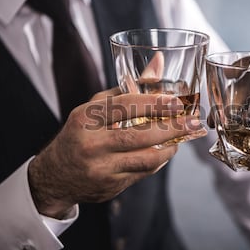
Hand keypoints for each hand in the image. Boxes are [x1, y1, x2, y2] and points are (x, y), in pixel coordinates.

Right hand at [28, 88, 202, 218]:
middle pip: (140, 136)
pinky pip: (143, 173)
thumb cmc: (80, 134)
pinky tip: (165, 150)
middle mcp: (92, 144)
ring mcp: (101, 168)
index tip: (176, 102)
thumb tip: (158, 63)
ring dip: (170, 147)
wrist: (56, 176)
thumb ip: (127, 88)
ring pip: (146, 159)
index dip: (154, 103)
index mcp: (85, 119)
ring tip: (182, 136)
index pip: (124, 106)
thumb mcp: (95, 107)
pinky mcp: (111, 187)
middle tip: (193, 122)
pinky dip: (158, 161)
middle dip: (172, 128)